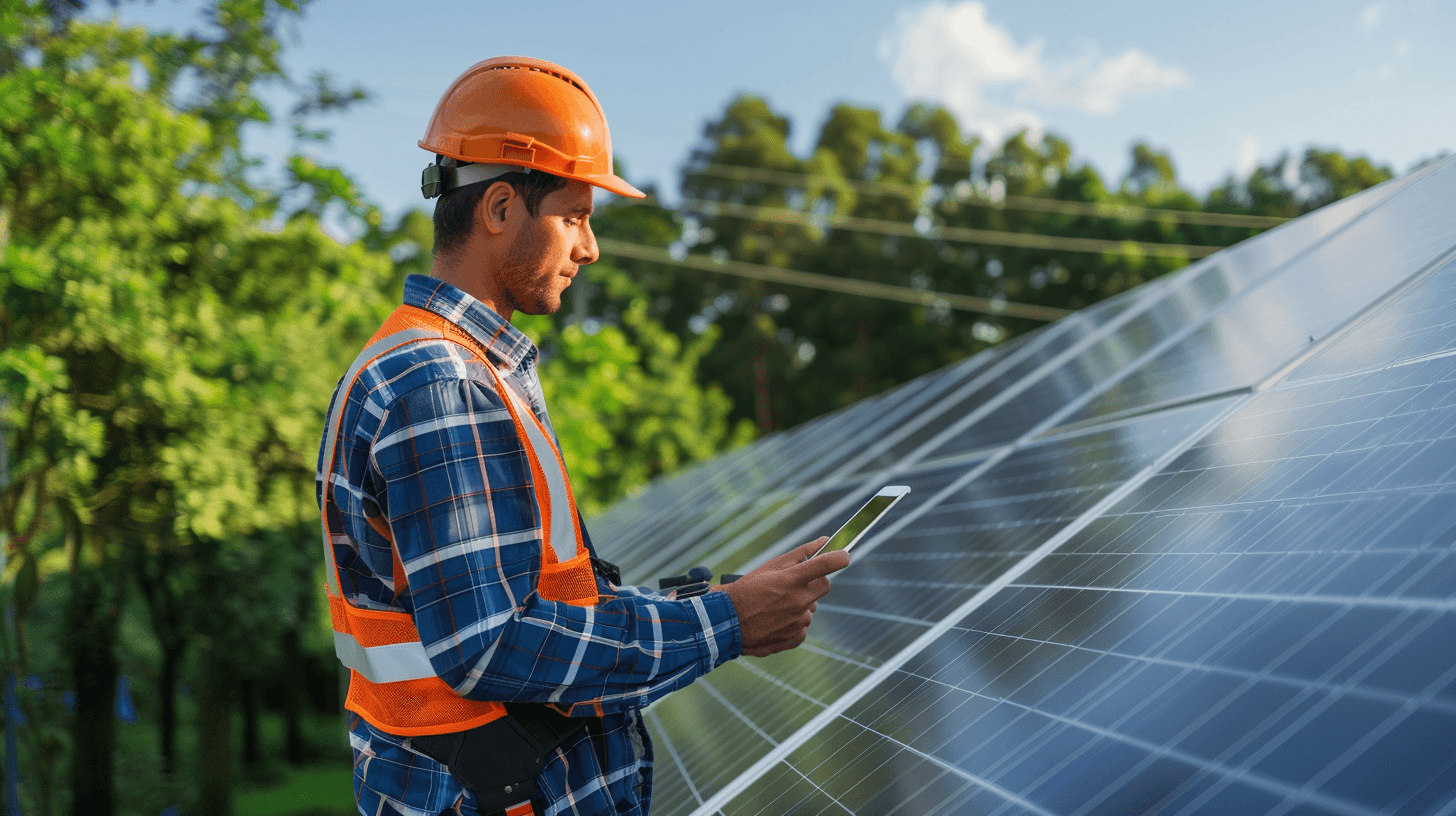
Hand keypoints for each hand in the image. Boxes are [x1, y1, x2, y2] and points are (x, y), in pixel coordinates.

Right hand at [719, 538, 849, 657]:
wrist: (727, 622)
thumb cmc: (748, 589)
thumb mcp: (771, 566)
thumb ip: (801, 553)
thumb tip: (825, 540)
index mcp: (792, 580)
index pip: (826, 565)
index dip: (840, 557)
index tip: (844, 555)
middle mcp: (798, 601)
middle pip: (824, 586)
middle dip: (814, 581)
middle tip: (795, 582)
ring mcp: (797, 621)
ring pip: (811, 607)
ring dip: (801, 603)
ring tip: (776, 604)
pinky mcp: (794, 637)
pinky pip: (804, 626)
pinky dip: (794, 621)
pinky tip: (776, 618)